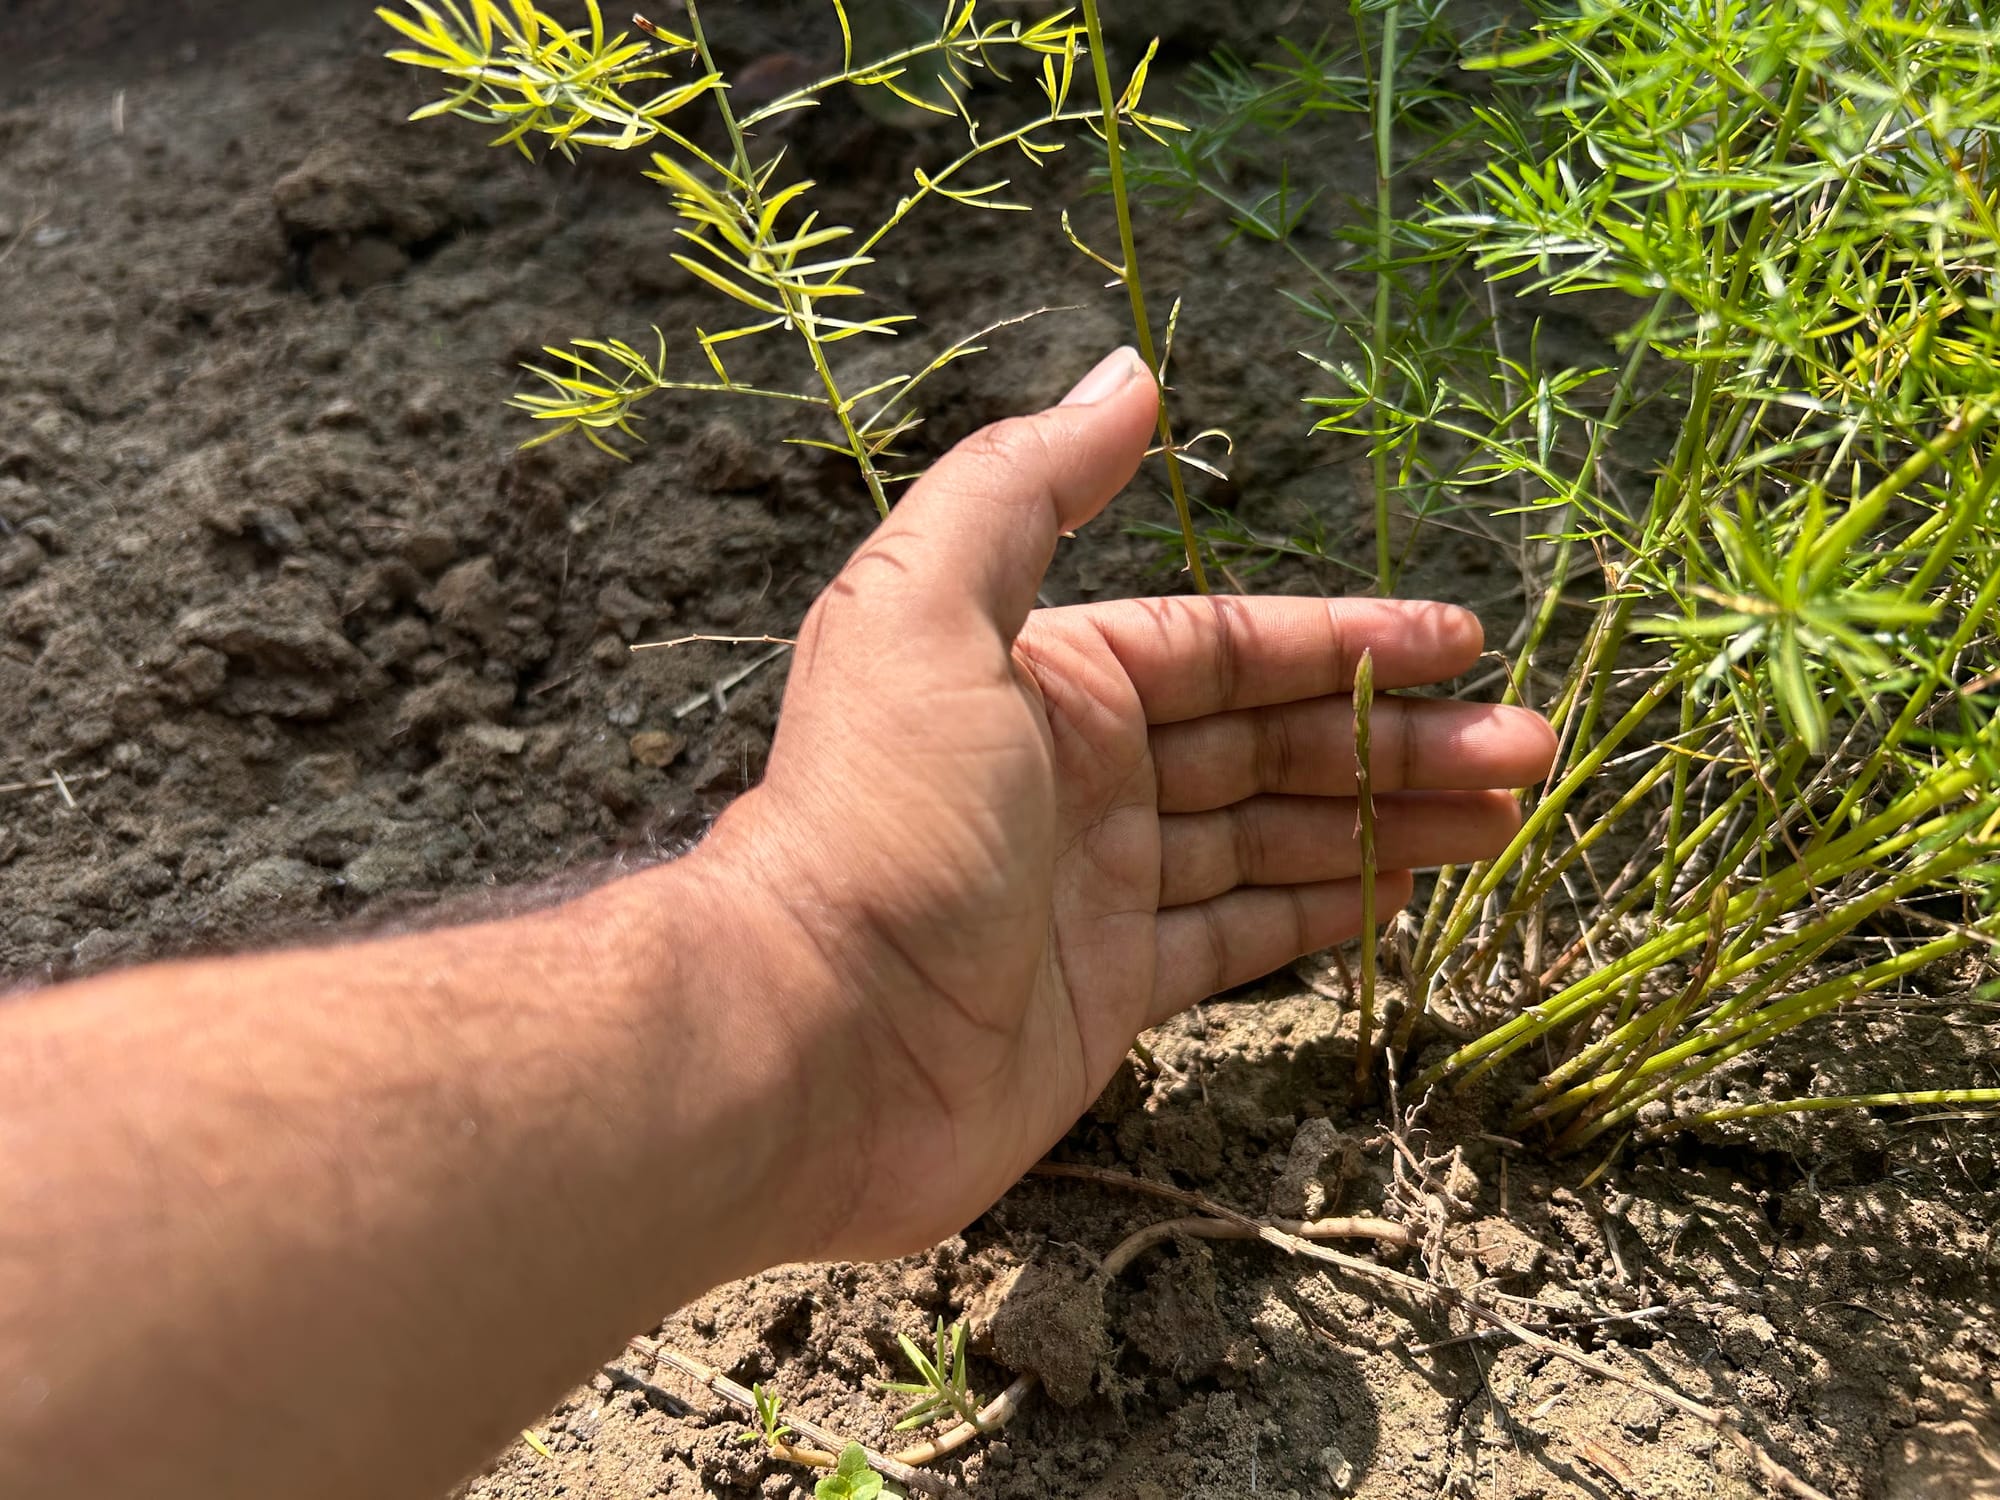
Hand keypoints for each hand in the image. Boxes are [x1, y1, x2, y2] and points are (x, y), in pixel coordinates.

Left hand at [692, 348, 1557, 1261]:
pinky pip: (1240, 935)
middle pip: (1270, 741)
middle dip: (1399, 738)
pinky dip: (1323, 909)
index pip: (1228, 644)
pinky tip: (1407, 891)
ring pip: (1274, 837)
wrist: (808, 1038)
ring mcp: (1100, 891)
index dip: (1343, 637)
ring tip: (1508, 813)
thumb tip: (1125, 374)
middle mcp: (1081, 775)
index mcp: (1051, 678)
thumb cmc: (875, 815)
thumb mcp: (928, 610)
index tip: (1462, 638)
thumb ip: (1025, 487)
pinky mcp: (1110, 995)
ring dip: (1388, 820)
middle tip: (1532, 748)